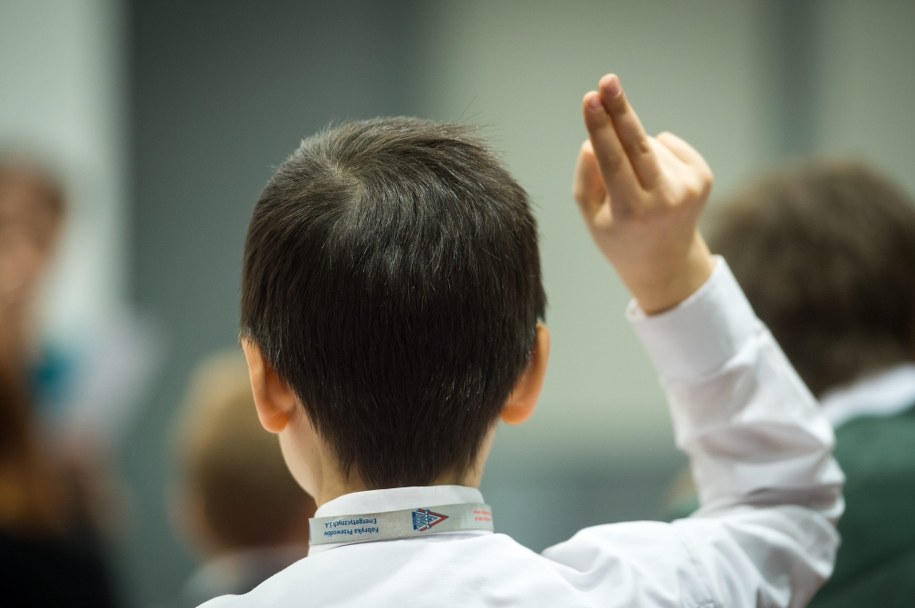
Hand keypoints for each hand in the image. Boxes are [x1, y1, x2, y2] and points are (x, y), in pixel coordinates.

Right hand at [572, 74, 714, 313]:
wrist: (665, 261)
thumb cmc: (618, 235)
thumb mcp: (592, 215)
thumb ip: (587, 177)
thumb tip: (595, 140)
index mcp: (631, 212)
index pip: (613, 161)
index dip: (601, 128)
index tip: (591, 99)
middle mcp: (664, 200)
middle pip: (638, 144)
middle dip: (620, 110)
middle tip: (607, 81)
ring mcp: (688, 188)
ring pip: (649, 145)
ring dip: (635, 152)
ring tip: (637, 185)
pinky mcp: (703, 177)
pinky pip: (669, 145)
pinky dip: (656, 153)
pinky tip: (656, 179)